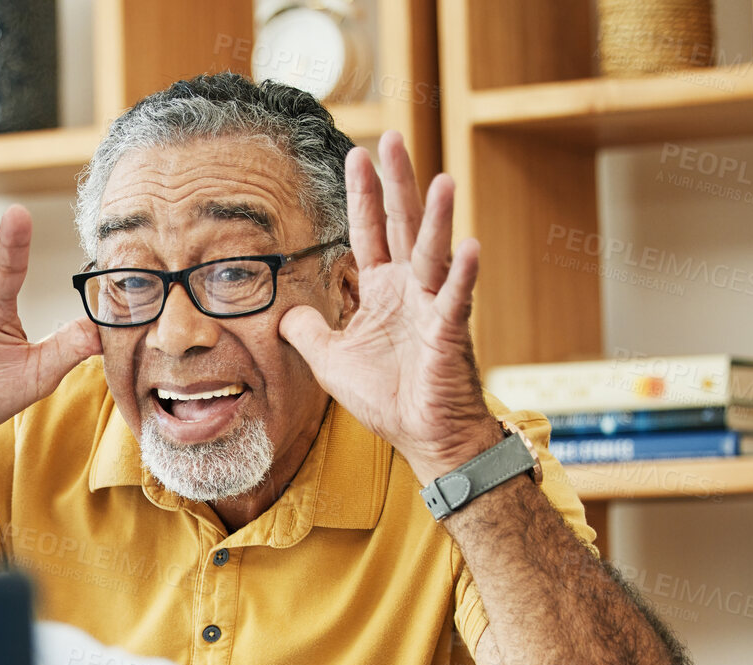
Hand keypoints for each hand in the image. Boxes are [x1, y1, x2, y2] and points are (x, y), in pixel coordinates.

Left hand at [277, 131, 502, 484]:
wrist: (424, 437)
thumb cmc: (387, 398)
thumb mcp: (330, 361)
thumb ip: (308, 331)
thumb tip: (282, 312)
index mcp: (381, 290)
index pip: (369, 231)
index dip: (363, 194)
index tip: (357, 152)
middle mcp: (410, 289)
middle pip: (402, 225)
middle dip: (397, 183)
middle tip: (393, 138)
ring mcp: (433, 307)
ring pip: (433, 253)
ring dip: (437, 218)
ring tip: (440, 180)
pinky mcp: (450, 334)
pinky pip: (457, 299)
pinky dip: (464, 274)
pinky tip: (470, 246)